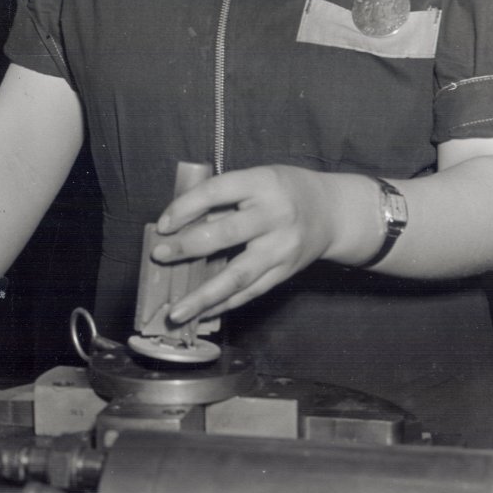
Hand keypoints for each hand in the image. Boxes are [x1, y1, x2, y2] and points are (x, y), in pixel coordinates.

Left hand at [150, 164, 350, 327]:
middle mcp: (275, 216)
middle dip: (188, 246)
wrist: (333, 212)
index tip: (162, 225)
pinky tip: (201, 313)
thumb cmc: (284, 191)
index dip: (185, 207)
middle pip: (226, 234)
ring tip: (176, 312)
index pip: (217, 192)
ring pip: (238, 275)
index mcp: (263, 184)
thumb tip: (176, 224)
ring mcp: (282, 248)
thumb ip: (222, 198)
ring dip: (203, 296)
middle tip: (159, 256)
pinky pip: (251, 292)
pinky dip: (224, 305)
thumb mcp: (257, 179)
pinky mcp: (286, 272)